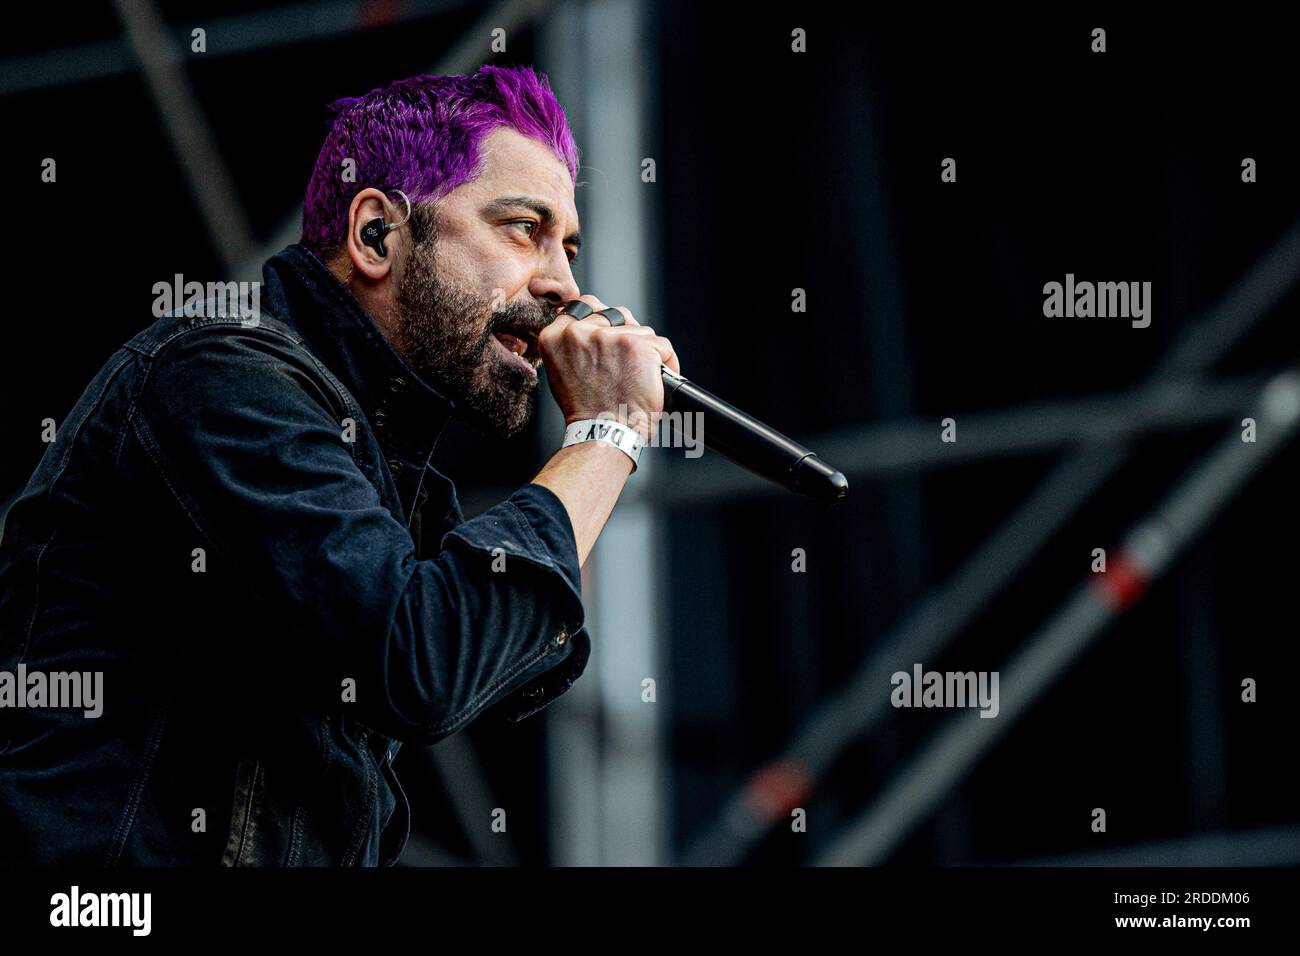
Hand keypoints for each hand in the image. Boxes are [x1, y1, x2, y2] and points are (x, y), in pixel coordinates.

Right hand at [537, 295, 680, 441]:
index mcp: (555, 336)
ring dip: (645, 350)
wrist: (602, 435)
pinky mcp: (638, 346)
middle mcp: (578, 332)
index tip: (610, 340)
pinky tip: (657, 381)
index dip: (602, 321)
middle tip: (627, 363)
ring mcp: (609, 337)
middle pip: (615, 313)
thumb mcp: (562, 371)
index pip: (585, 306)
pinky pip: (663, 346)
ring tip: (639, 376)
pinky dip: (667, 363)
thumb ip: (572, 346)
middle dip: (626, 333)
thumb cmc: (587, 412)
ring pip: (640, 330)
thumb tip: (592, 328)